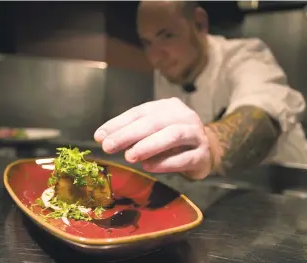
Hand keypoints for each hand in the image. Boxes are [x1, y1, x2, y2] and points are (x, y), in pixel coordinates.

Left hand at [94, 98, 212, 179]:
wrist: (207, 151)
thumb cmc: (173, 141)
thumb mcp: (153, 132)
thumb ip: (133, 133)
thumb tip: (104, 138)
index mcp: (168, 107)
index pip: (140, 112)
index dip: (118, 123)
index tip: (99, 136)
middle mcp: (184, 116)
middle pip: (155, 122)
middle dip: (129, 134)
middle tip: (108, 146)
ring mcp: (196, 135)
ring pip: (173, 135)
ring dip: (148, 145)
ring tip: (129, 156)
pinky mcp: (203, 155)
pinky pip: (184, 158)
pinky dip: (164, 163)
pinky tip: (148, 167)